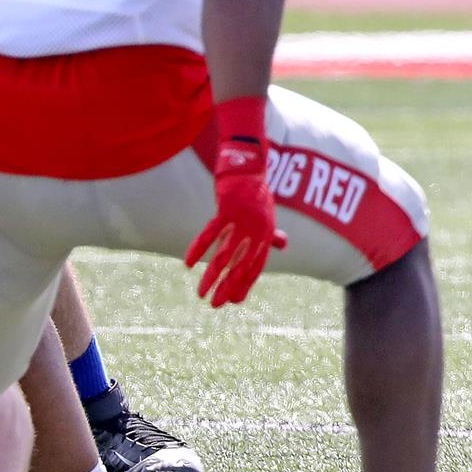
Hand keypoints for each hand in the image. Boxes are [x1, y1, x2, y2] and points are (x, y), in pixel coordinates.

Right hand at [185, 99, 286, 307]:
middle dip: (228, 288)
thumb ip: (272, 234)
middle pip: (241, 266)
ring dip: (212, 276)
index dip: (245, 285)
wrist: (249, 166)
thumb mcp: (267, 215)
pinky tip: (188, 264)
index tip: (234, 301)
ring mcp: (243, 221)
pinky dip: (198, 249)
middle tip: (216, 305)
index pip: (256, 267)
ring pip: (225, 255)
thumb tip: (283, 246)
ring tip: (201, 293)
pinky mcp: (228, 210)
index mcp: (265, 235)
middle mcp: (257, 231)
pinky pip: (211, 234)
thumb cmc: (256, 192)